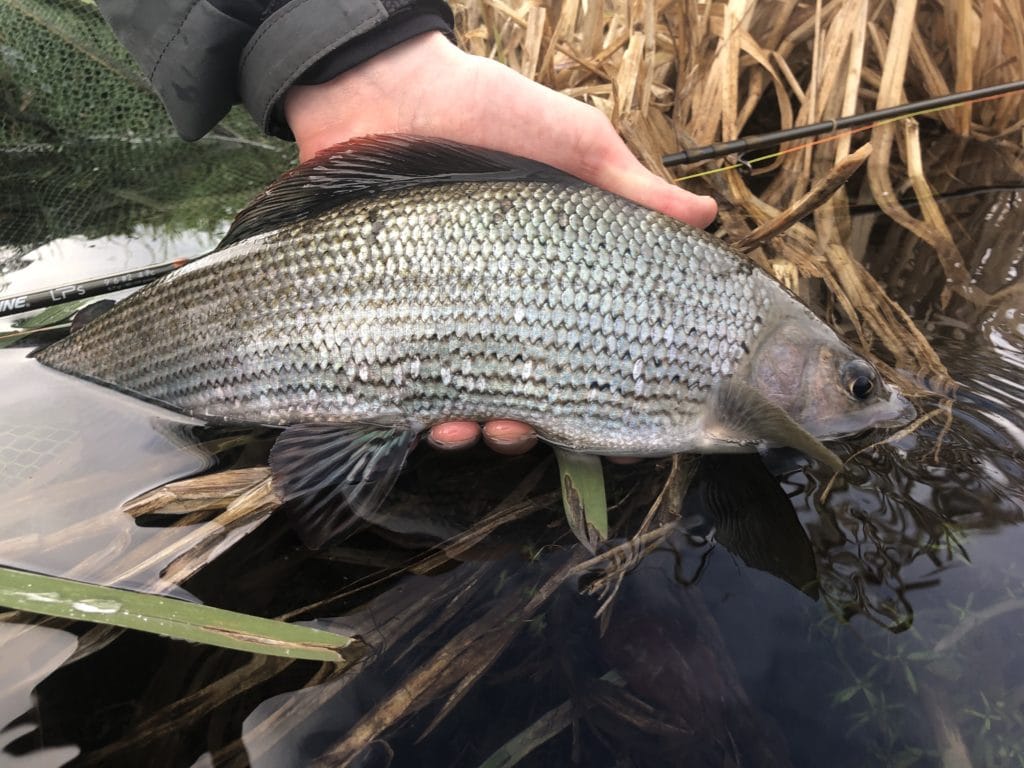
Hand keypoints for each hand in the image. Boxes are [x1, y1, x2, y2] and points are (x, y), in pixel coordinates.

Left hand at [283, 31, 717, 455]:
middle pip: (527, 387)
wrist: (391, 92)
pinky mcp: (397, 311)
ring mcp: (449, 311)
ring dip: (479, 429)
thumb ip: (632, 188)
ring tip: (478, 431)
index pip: (587, 346)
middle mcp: (505, 303)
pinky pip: (412, 378)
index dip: (603, 392)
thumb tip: (707, 215)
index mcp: (553, 274)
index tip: (617, 430)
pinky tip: (436, 418)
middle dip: (531, 424)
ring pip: (470, 395)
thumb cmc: (491, 112)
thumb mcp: (576, 145)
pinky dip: (426, 408)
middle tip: (527, 430)